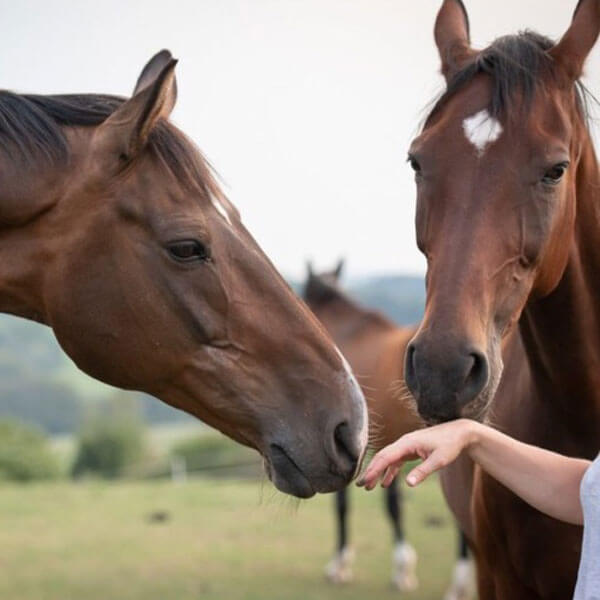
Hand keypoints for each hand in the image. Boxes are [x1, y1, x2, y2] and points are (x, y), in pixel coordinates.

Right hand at [357, 419, 476, 489]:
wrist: (460, 432)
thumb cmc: (450, 445)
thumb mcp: (439, 460)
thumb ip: (423, 471)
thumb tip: (408, 484)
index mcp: (407, 443)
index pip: (386, 457)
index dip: (374, 469)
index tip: (365, 480)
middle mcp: (403, 443)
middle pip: (382, 457)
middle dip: (371, 471)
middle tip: (360, 485)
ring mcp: (406, 446)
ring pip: (387, 459)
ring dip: (378, 472)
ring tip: (369, 486)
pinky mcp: (411, 450)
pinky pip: (396, 461)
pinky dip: (389, 471)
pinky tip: (386, 483)